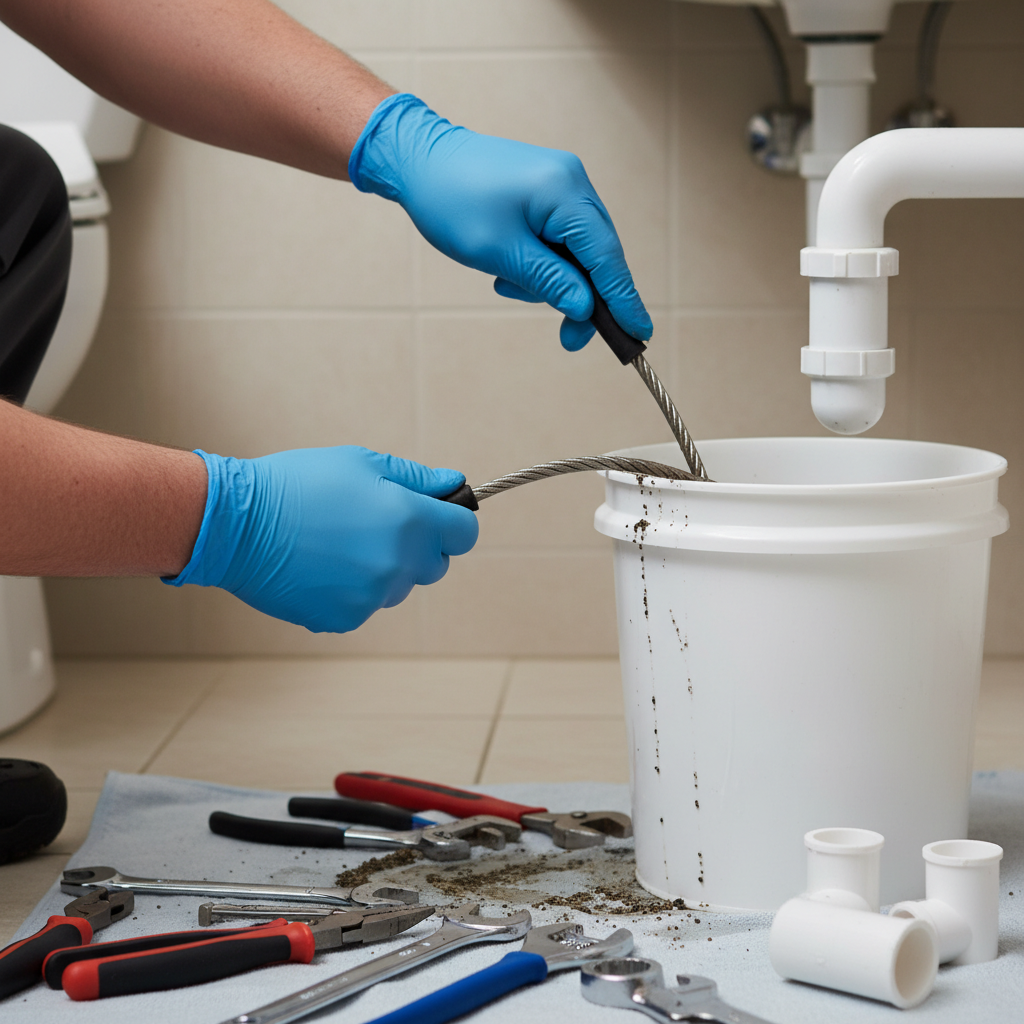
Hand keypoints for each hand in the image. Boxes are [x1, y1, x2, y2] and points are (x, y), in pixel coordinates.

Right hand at [165, 446, 477, 632]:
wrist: (237, 524)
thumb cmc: (299, 484)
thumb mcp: (361, 463)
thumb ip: (416, 478)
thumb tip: (453, 483)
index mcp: (410, 521)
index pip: (465, 533)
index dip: (453, 521)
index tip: (438, 514)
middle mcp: (397, 564)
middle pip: (436, 565)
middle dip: (419, 546)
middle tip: (378, 524)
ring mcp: (372, 597)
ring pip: (398, 586)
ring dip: (384, 568)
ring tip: (340, 542)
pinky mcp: (345, 619)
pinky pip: (366, 604)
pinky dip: (352, 589)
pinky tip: (322, 565)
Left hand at [349, 94, 651, 351]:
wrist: (416, 160)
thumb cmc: (451, 201)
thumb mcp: (501, 253)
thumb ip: (549, 281)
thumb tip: (586, 307)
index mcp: (565, 192)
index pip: (607, 256)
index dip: (624, 299)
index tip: (640, 334)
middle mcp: (572, 182)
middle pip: (597, 255)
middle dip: (582, 299)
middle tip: (569, 339)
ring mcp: (560, 184)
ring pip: (576, 251)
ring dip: (551, 280)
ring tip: (506, 284)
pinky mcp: (545, 191)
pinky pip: (558, 238)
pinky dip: (541, 263)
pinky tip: (509, 271)